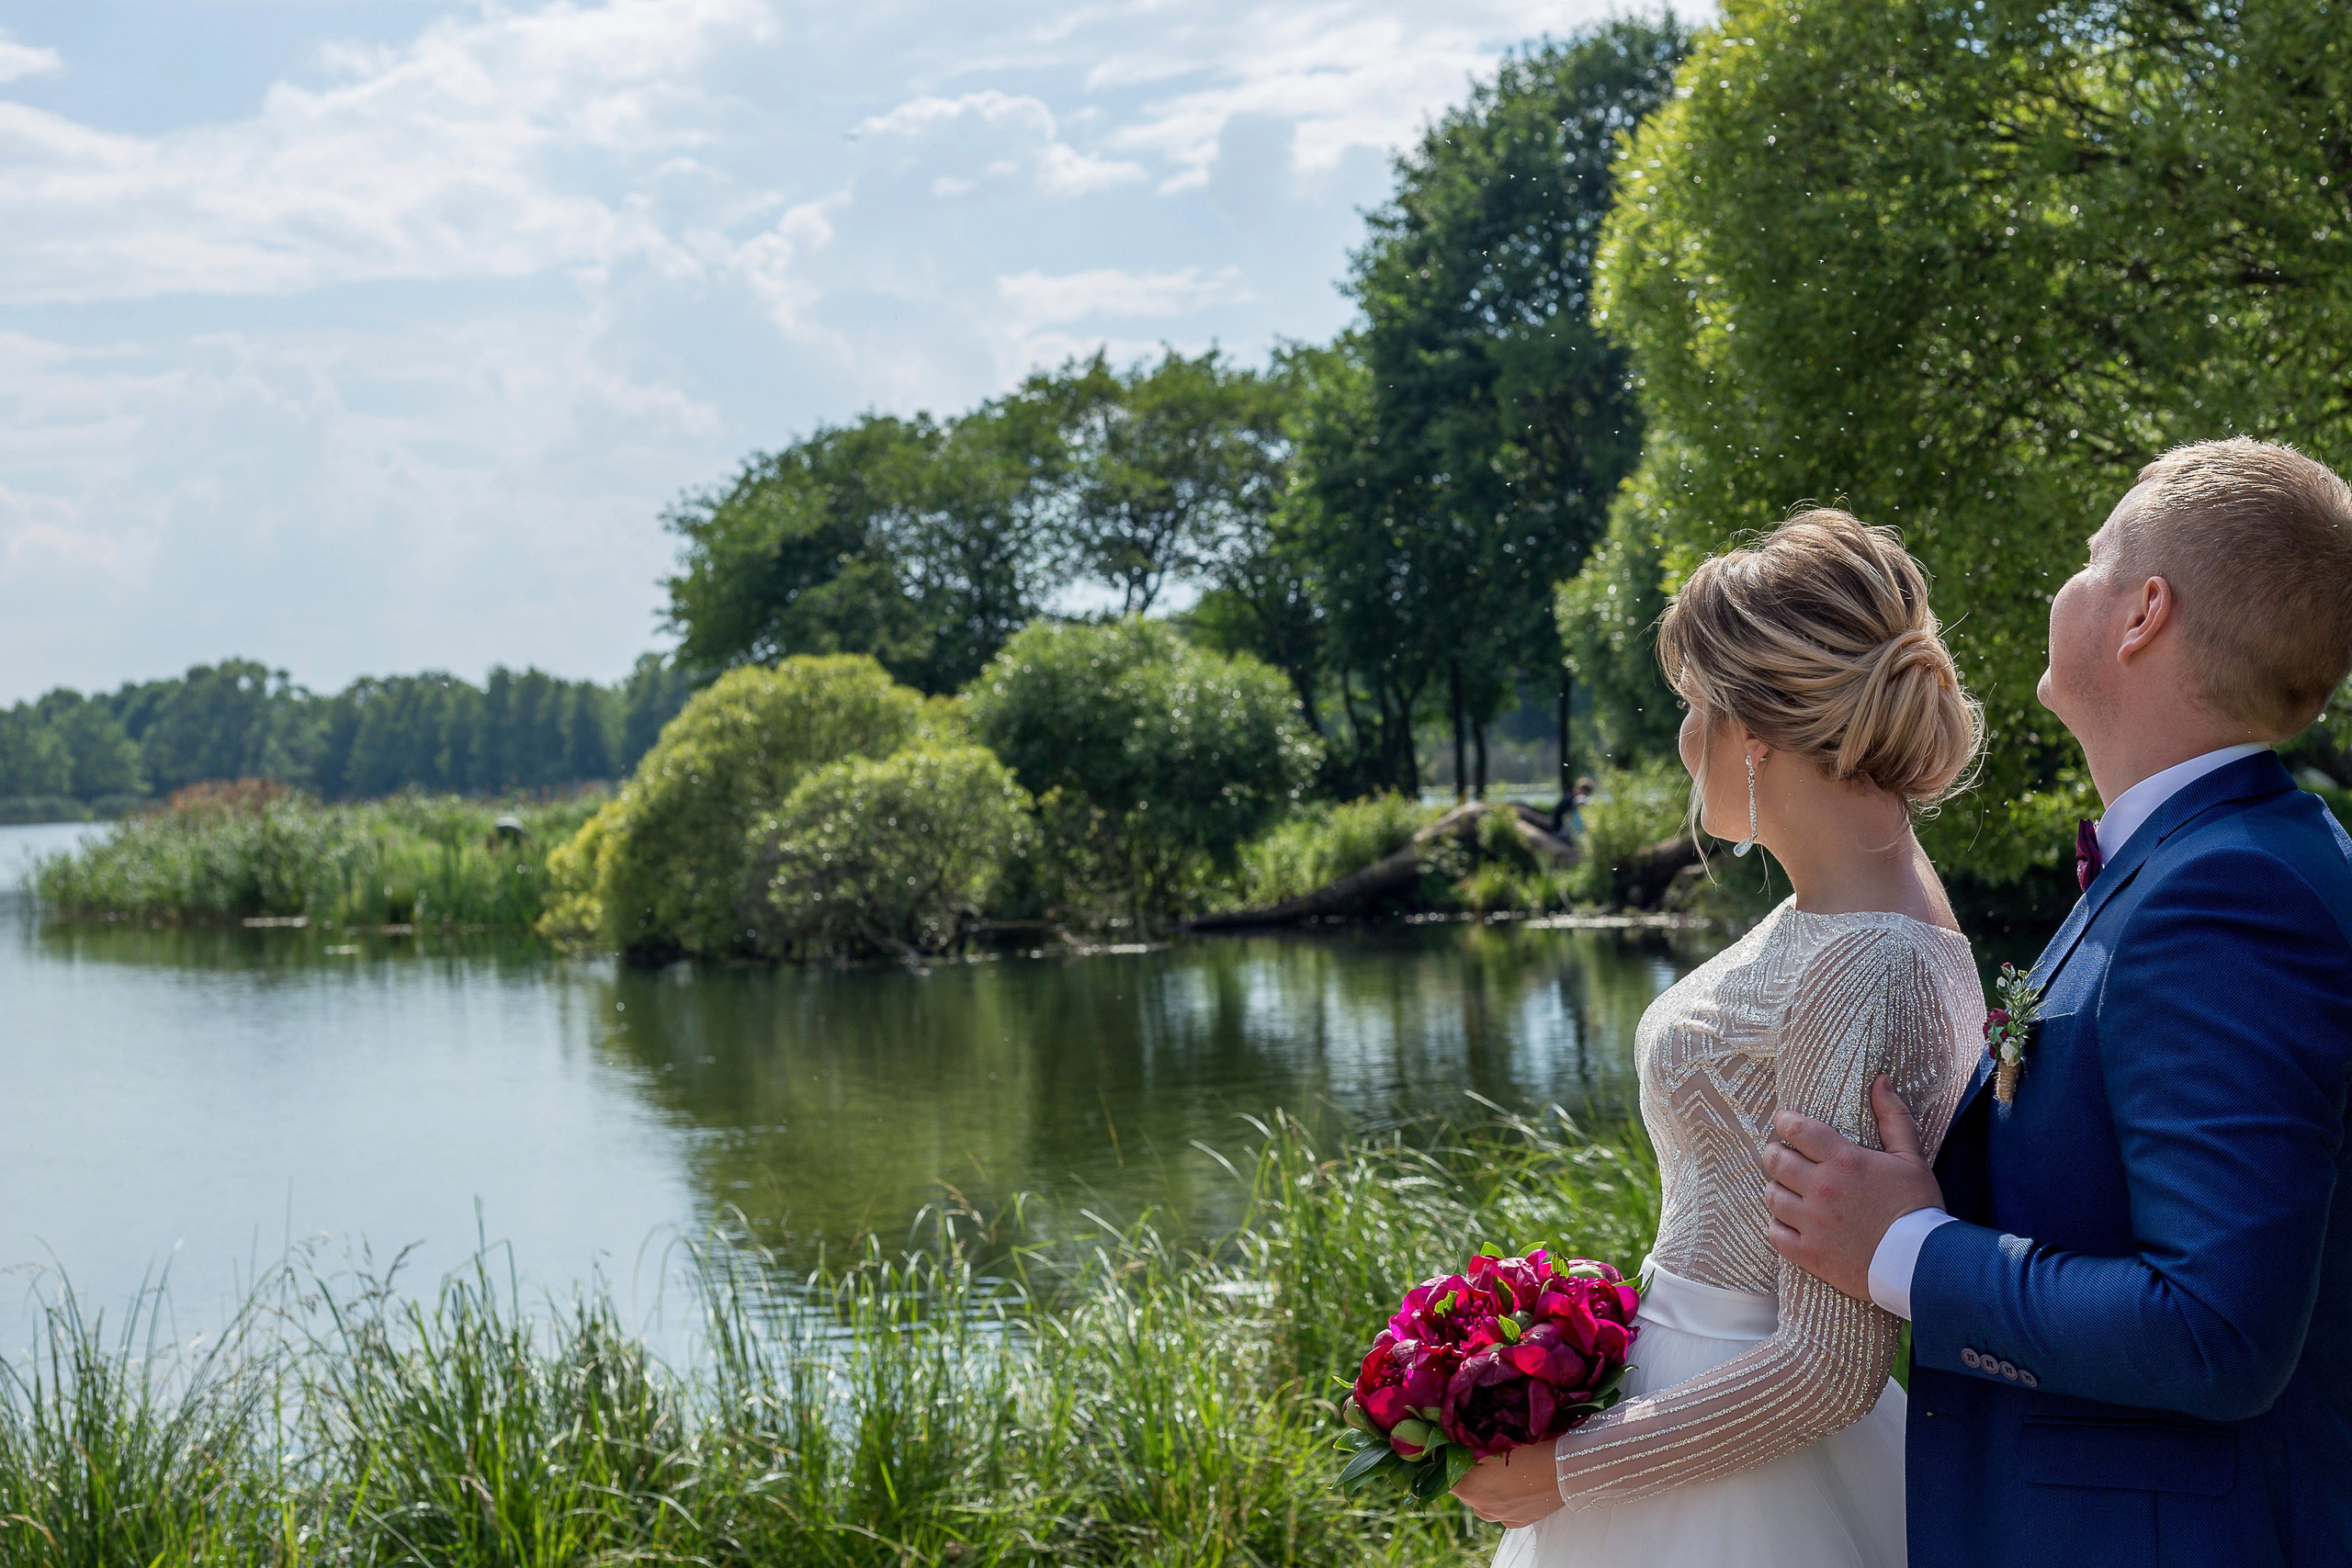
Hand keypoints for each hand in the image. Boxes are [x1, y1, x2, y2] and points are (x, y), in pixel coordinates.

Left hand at [1451, 1443, 1563, 1526]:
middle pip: (1466, 1489)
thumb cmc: (1528, 1450)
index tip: (1455, 1448)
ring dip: (1488, 1487)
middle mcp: (1482, 1508)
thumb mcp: (1493, 1442)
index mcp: (1469, 1488)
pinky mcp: (1521, 1521)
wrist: (1566, 1468)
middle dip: (1470, 1473)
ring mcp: (1502, 1517)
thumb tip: (1451, 1444)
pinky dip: (1506, 1499)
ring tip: (1504, 1470)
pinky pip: (1504, 1510)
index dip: (1448, 1460)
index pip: (1445, 1475)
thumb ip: (1468, 1448)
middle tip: (1484, 1454)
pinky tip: (1517, 1484)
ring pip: (1485, 1501)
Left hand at [1761, 1075, 1944, 1300]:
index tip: (1783, 1121)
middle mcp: (1822, 1188)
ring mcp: (1812, 1223)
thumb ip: (1893, 1117)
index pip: (1797, 1129)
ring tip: (1788, 1189)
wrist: (1921, 1264)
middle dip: (1775, 1153)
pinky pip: (1775, 1233)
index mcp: (1844, 1161)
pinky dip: (1778, 1226)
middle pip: (1775, 1160)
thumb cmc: (1918, 1207)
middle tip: (1782, 1155)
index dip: (1784, 1121)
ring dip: (1777, 1189)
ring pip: (1772, 1196)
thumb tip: (1879, 1079)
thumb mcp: (1911, 1158)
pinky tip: (1790, 1222)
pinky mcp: (1809, 1253)